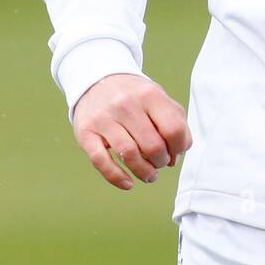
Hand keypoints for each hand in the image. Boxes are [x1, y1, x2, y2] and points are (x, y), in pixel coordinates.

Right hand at [72, 73, 191, 190]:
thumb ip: (176, 124)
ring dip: (144, 172)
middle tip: (159, 162)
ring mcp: (103, 118)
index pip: (173, 129)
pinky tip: (128, 183)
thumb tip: (175, 157)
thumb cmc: (134, 96)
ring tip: (149, 175)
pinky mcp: (85, 133)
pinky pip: (101, 161)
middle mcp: (126, 104)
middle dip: (161, 161)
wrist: (96, 80)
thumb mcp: (159, 98)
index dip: (179, 147)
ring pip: (129, 155)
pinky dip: (116, 177)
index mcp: (149, 95)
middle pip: (152, 145)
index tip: (175, 151)